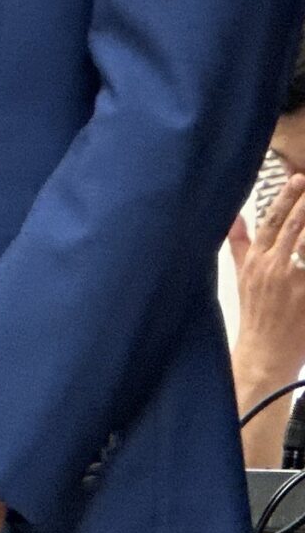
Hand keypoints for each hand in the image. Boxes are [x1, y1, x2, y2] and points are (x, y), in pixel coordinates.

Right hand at [230, 179, 304, 465]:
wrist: (265, 354)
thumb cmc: (256, 314)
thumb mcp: (242, 277)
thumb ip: (239, 244)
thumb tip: (234, 217)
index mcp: (255, 262)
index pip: (269, 223)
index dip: (284, 200)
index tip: (297, 179)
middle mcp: (272, 270)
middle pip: (291, 229)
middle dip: (304, 205)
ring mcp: (292, 285)